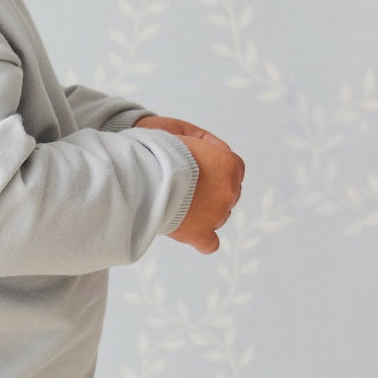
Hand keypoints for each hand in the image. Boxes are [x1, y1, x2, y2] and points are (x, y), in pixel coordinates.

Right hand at [133, 115, 243, 254]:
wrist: (142, 172)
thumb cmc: (159, 149)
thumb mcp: (188, 134)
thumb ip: (208, 145)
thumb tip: (219, 154)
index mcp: (230, 164)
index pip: (235, 170)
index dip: (216, 170)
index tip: (200, 170)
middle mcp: (229, 190)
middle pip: (228, 194)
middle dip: (212, 191)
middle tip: (186, 187)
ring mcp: (217, 214)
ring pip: (219, 216)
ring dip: (205, 212)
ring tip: (179, 205)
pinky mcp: (200, 233)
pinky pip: (209, 244)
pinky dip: (203, 241)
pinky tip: (194, 235)